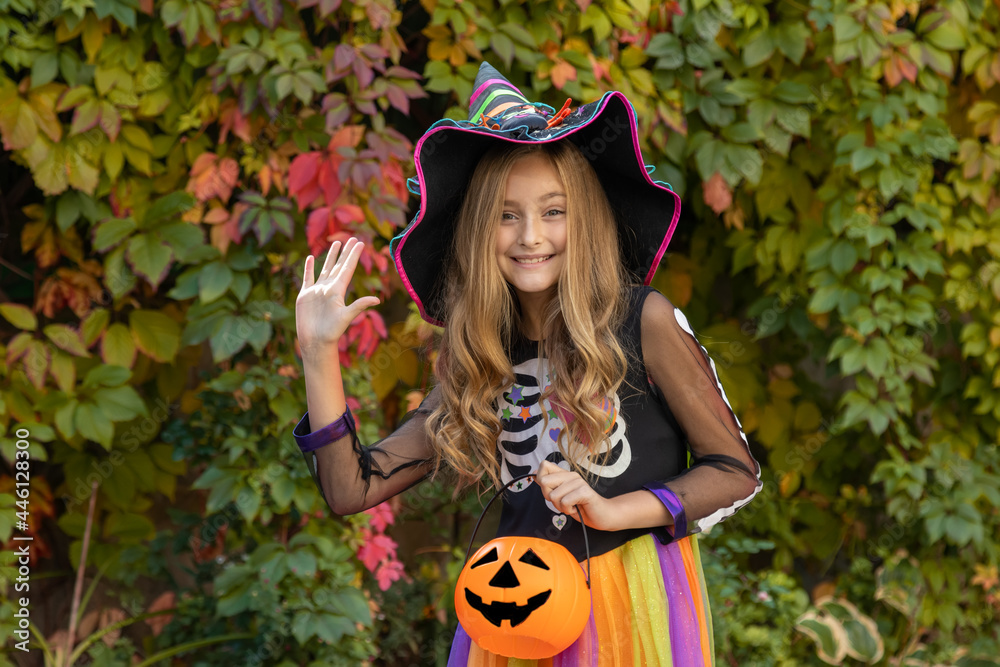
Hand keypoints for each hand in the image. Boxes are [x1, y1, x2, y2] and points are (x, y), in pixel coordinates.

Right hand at [296, 238, 379, 353]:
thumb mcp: (346, 317)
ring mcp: (317, 291)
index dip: (353, 255)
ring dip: (329, 256)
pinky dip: (308, 268)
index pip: (347, 268)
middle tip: (352, 238)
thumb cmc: (331, 332)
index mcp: (338, 290)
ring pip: (324, 269)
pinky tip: (309, 258)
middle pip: (338, 265)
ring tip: (336, 244)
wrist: (315, 342)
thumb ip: (359, 306)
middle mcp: (329, 288)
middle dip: (345, 252)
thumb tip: (377, 300)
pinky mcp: (305, 295)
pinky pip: (307, 278)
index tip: (360, 243)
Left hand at [534, 460, 621, 531]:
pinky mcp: (585, 492)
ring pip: (553, 495)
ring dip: (560, 506)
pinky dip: (568, 510)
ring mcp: (578, 482)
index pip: (544, 465)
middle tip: (562, 501)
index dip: (541, 480)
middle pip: (544, 481)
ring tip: (571, 506)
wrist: (602, 515)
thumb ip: (550, 485)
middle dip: (549, 497)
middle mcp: (571, 475)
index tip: (552, 491)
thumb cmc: (581, 506)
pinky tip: (576, 509)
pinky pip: (565, 501)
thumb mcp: (562, 496)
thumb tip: (535, 475)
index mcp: (565, 474)